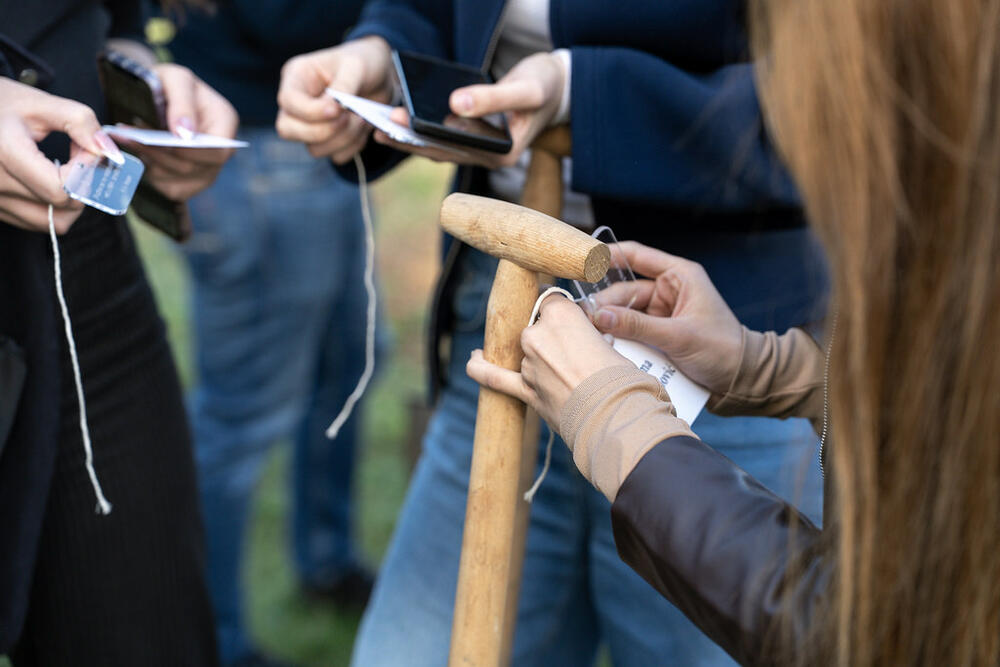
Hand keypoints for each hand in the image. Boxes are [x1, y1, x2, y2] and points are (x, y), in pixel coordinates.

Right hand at [0, 78, 124, 232]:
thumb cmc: (5, 106)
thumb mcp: (42, 103)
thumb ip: (80, 122)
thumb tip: (109, 152)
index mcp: (6, 153)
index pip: (63, 189)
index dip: (85, 171)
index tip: (85, 148)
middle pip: (64, 207)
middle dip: (84, 182)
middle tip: (78, 154)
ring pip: (56, 222)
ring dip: (73, 200)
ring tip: (64, 169)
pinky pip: (41, 222)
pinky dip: (55, 206)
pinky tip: (49, 179)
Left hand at [121, 64, 237, 200]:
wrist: (155, 95)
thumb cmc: (167, 83)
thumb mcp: (174, 79)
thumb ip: (182, 102)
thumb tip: (186, 133)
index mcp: (224, 123)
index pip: (217, 152)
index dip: (189, 152)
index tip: (156, 139)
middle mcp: (220, 151)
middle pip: (193, 168)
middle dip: (159, 154)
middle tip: (128, 136)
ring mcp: (206, 170)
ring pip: (177, 180)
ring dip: (150, 162)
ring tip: (129, 139)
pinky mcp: (187, 182)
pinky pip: (168, 187)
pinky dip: (149, 172)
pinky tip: (140, 152)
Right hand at [276, 36, 393, 163]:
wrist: (382, 78)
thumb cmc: (364, 63)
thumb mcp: (356, 65)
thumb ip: (343, 86)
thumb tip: (332, 108)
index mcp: (296, 77)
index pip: (287, 101)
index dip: (309, 111)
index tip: (337, 109)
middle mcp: (298, 104)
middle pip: (288, 130)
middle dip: (323, 130)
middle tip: (350, 117)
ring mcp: (311, 125)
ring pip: (314, 148)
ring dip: (343, 138)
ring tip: (362, 119)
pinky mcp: (329, 140)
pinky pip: (335, 156)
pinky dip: (353, 146)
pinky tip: (363, 128)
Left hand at [374, 51, 566, 167]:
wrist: (559, 88)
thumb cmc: (545, 87)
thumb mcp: (525, 89)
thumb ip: (493, 98)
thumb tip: (455, 104)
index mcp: (502, 155)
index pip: (455, 148)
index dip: (424, 136)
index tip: (398, 121)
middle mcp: (490, 160)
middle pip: (442, 152)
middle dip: (408, 139)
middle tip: (377, 125)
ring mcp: (482, 153)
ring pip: (439, 149)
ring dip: (410, 139)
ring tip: (379, 127)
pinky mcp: (475, 142)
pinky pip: (444, 141)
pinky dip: (422, 132)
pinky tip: (401, 123)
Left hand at [466, 294, 627, 425]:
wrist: (615, 417)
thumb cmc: (622, 379)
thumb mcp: (611, 345)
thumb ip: (590, 338)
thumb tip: (587, 343)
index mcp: (561, 315)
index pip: (552, 299)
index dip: (562, 310)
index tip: (571, 318)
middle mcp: (537, 335)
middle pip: (536, 326)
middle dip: (552, 338)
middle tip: (575, 355)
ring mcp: (528, 363)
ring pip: (524, 352)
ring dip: (537, 359)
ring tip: (562, 374)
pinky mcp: (524, 390)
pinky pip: (494, 377)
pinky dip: (481, 368)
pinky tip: (473, 359)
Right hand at [589, 241, 743, 395]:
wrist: (741, 381)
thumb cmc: (723, 350)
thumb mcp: (679, 336)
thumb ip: (638, 326)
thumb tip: (600, 316)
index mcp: (679, 276)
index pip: (636, 255)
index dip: (607, 256)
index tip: (581, 261)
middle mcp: (668, 290)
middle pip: (624, 291)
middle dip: (605, 305)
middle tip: (585, 320)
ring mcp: (661, 313)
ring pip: (624, 313)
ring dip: (611, 325)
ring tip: (594, 336)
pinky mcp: (657, 334)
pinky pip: (631, 332)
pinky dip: (620, 338)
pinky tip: (607, 346)